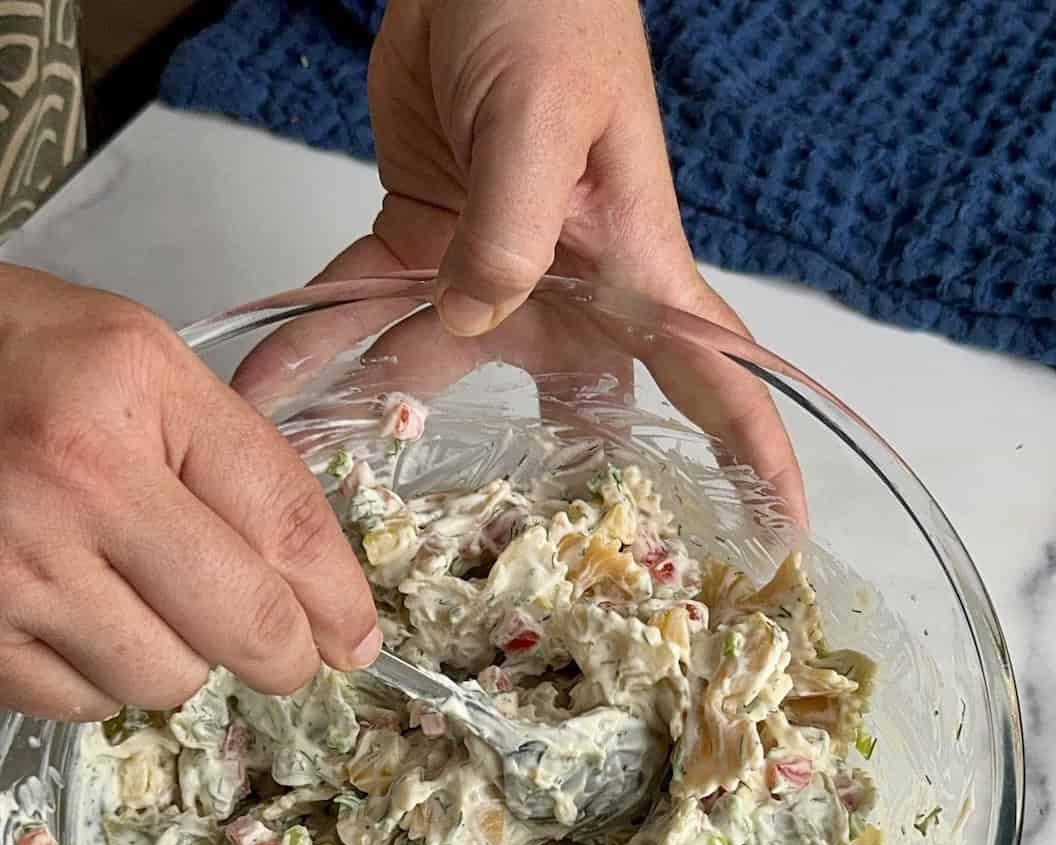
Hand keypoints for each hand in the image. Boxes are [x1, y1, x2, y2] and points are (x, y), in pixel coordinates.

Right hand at [0, 266, 380, 721]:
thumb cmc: (4, 359)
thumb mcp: (134, 364)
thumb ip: (231, 459)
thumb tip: (313, 587)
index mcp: (133, 392)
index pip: (285, 522)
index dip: (339, 599)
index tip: (353, 638)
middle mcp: (74, 479)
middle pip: (245, 625)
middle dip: (283, 656)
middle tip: (282, 655)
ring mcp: (12, 562)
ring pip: (166, 680)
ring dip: (175, 658)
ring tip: (136, 599)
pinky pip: (81, 702)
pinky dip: (96, 678)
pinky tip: (76, 618)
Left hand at [306, 0, 806, 525]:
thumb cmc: (547, 9)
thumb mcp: (542, 121)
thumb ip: (510, 232)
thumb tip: (469, 321)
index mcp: (634, 267)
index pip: (717, 378)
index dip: (756, 458)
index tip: (781, 537)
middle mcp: (571, 288)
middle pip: (578, 411)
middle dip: (555, 490)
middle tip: (527, 576)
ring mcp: (494, 271)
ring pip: (444, 369)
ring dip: (387, 417)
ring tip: (331, 489)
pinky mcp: (423, 238)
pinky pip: (366, 302)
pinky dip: (318, 338)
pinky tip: (274, 383)